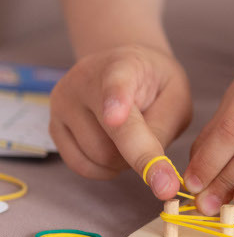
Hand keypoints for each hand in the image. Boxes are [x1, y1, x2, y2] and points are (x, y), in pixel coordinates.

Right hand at [50, 44, 191, 198]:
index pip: (117, 83)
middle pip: (111, 141)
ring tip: (131, 137)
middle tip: (151, 137)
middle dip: (137, 155)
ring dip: (122, 162)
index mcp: (124, 66)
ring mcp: (63, 104)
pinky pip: (81, 166)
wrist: (127, 69)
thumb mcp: (177, 100)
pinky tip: (115, 151)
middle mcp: (84, 80)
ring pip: (97, 158)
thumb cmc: (156, 86)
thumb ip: (164, 129)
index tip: (115, 117)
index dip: (116, 101)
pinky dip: (104, 169)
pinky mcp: (54, 126)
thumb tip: (150, 170)